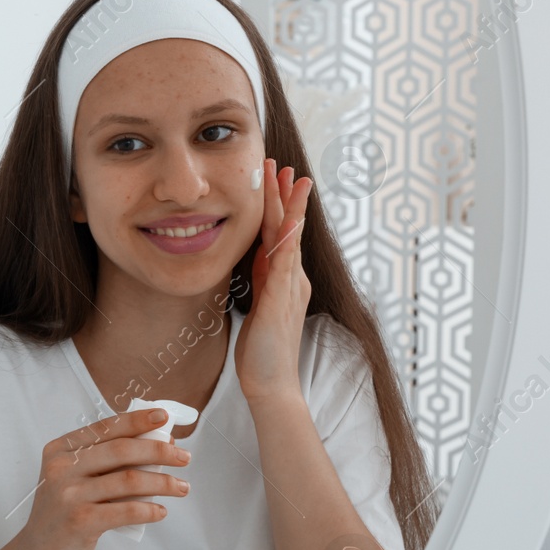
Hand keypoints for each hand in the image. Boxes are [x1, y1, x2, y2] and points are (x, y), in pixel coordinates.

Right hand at [11, 408, 190, 549]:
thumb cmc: (62, 514)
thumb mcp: (72, 480)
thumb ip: (101, 463)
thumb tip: (154, 446)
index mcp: (60, 450)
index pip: (105, 428)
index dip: (137, 420)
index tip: (164, 418)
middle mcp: (61, 468)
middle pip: (122, 450)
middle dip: (159, 450)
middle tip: (183, 456)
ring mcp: (69, 494)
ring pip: (129, 480)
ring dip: (163, 482)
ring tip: (182, 488)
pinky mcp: (80, 521)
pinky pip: (126, 510)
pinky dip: (150, 509)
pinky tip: (161, 511)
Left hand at [236, 157, 312, 403]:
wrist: (271, 383)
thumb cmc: (261, 350)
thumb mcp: (259, 305)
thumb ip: (262, 281)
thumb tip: (258, 258)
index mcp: (282, 279)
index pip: (278, 234)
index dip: (275, 207)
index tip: (274, 180)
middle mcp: (291, 278)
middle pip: (287, 228)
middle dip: (284, 196)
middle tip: (282, 166)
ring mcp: (288, 288)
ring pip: (289, 239)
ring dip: (289, 207)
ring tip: (290, 178)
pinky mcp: (280, 300)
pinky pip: (283, 265)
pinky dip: (285, 241)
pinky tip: (286, 222)